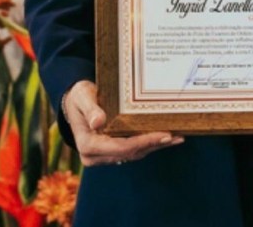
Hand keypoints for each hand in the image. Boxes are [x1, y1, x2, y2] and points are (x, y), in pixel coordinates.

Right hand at [62, 80, 183, 166]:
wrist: (74, 101)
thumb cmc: (79, 96)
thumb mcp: (83, 98)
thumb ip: (91, 110)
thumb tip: (98, 122)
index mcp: (88, 145)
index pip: (120, 147)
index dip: (143, 142)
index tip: (163, 135)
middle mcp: (95, 155)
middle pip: (130, 153)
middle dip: (153, 144)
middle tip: (176, 136)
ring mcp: (104, 155)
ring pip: (134, 153)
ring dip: (155, 146)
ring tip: (177, 137)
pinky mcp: (112, 150)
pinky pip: (133, 149)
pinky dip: (150, 144)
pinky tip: (166, 137)